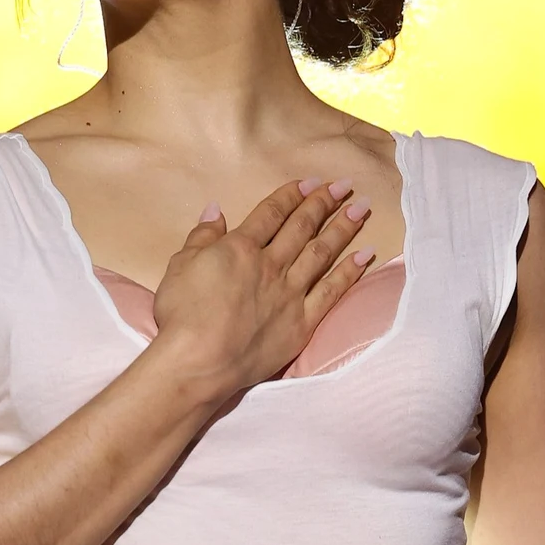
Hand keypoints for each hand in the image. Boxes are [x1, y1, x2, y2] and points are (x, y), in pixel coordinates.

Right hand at [150, 178, 374, 397]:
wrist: (197, 362)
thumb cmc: (181, 315)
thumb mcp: (179, 266)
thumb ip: (201, 237)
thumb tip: (216, 210)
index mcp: (240, 248)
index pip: (272, 213)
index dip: (292, 195)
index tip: (311, 182)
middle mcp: (271, 266)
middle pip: (302, 228)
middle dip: (323, 204)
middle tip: (343, 186)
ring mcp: (290, 294)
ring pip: (321, 253)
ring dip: (342, 229)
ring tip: (360, 208)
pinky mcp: (301, 323)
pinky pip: (331, 292)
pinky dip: (350, 272)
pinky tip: (365, 255)